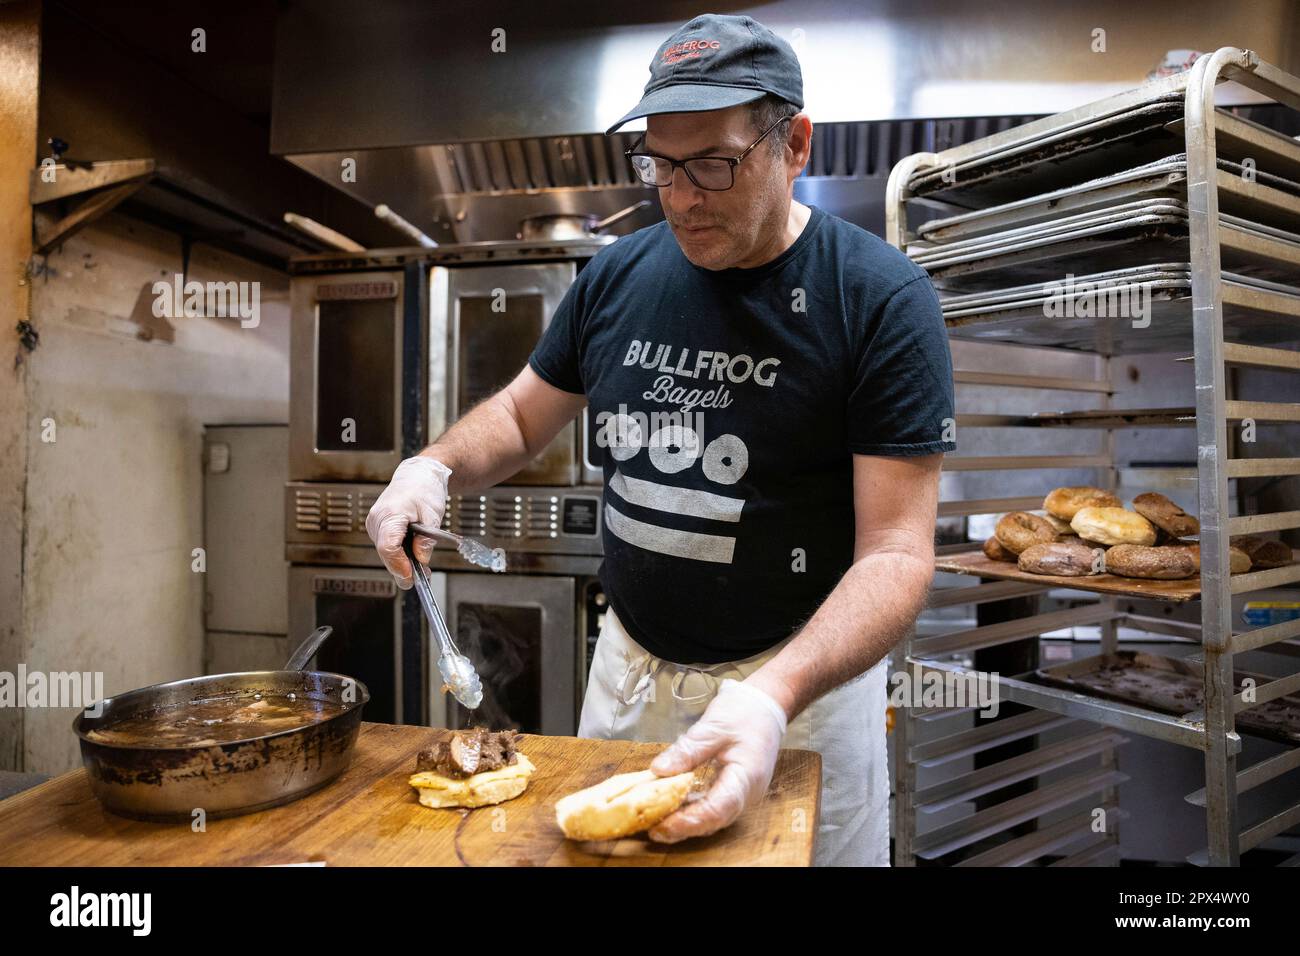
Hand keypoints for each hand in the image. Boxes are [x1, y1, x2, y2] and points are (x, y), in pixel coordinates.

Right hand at [365, 455, 451, 588]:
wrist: (417, 476)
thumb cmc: (424, 489)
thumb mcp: (433, 515)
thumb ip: (427, 539)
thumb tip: (422, 558)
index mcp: (390, 514)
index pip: (387, 547)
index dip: (399, 565)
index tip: (412, 576)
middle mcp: (377, 520)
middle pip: (385, 553)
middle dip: (403, 568)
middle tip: (423, 576)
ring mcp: (375, 524)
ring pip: (385, 553)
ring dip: (402, 563)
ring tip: (422, 568)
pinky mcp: (378, 527)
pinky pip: (386, 546)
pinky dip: (399, 554)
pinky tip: (413, 557)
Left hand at [646, 678, 786, 842]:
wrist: (765, 706)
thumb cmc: (743, 713)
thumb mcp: (712, 727)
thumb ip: (687, 750)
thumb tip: (658, 770)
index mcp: (747, 776)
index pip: (718, 808)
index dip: (689, 820)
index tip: (662, 824)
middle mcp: (748, 793)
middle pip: (715, 820)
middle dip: (684, 827)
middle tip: (654, 830)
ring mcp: (744, 795)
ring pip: (715, 818)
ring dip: (687, 823)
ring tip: (658, 824)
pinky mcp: (736, 791)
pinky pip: (715, 808)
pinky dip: (694, 812)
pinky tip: (674, 810)